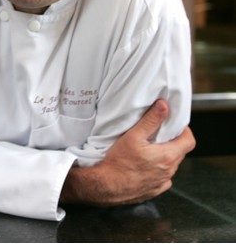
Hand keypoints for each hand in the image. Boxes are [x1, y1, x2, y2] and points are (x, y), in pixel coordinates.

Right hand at [61, 99, 195, 206]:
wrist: (106, 186)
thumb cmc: (118, 162)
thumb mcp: (133, 136)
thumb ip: (151, 120)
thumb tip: (163, 106)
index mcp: (167, 156)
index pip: (189, 141)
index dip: (185, 131)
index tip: (175, 126)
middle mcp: (169, 171)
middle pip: (180, 152)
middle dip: (173, 142)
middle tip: (158, 135)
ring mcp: (162, 182)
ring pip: (171, 166)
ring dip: (165, 156)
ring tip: (149, 150)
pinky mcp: (154, 190)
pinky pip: (162, 178)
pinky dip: (158, 170)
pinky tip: (145, 166)